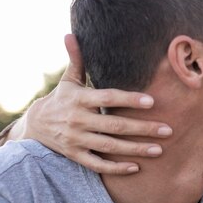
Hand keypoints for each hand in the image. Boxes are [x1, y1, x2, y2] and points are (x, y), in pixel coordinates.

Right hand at [22, 34, 172, 174]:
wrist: (34, 126)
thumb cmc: (60, 100)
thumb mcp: (68, 81)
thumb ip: (76, 60)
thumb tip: (71, 34)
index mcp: (79, 99)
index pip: (108, 98)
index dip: (129, 100)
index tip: (152, 101)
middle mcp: (78, 120)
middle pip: (115, 126)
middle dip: (142, 129)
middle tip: (168, 130)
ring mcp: (76, 140)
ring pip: (110, 147)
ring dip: (135, 149)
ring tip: (159, 150)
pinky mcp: (75, 155)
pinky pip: (97, 165)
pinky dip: (116, 168)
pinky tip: (136, 167)